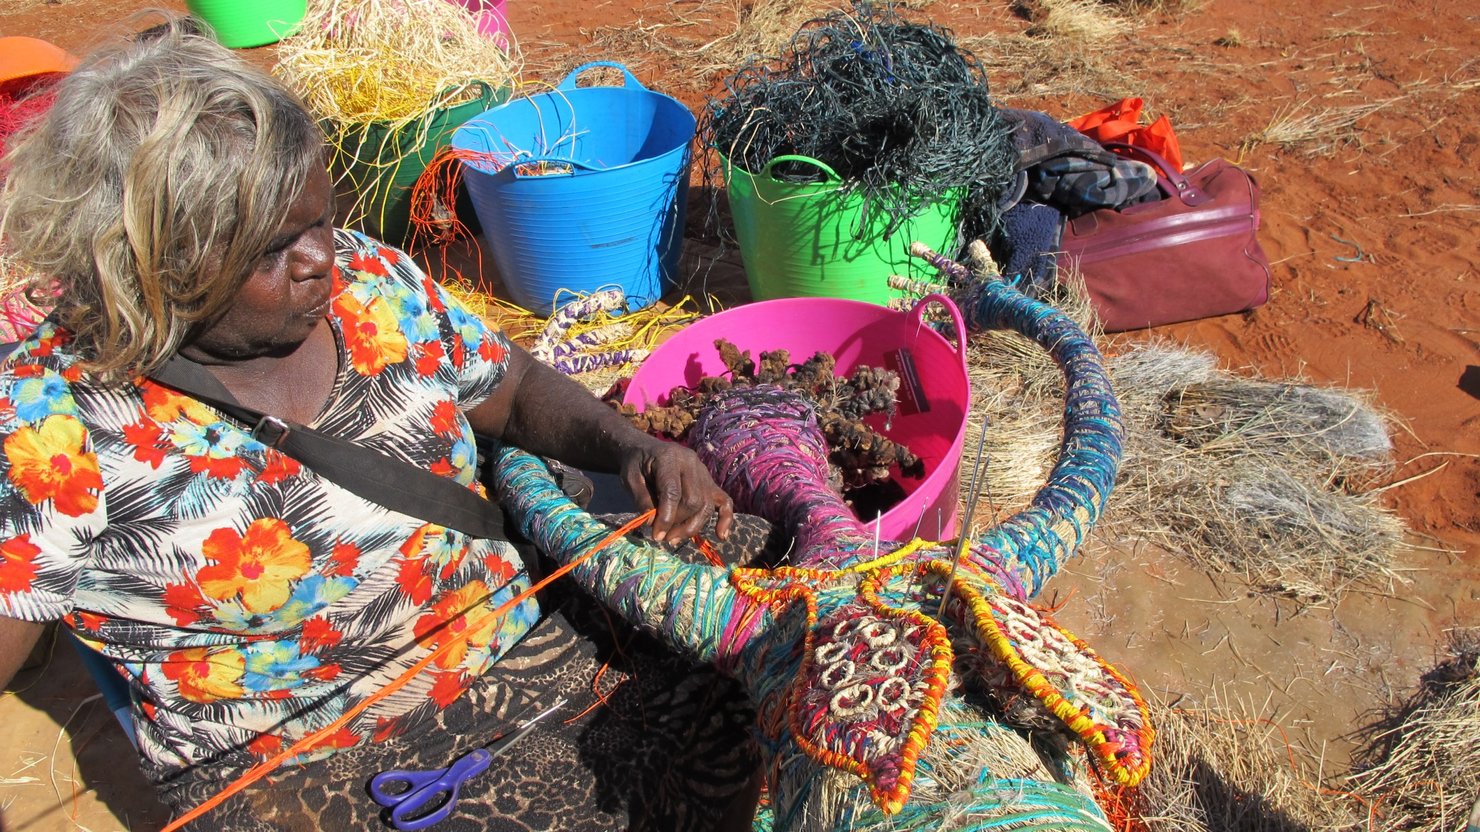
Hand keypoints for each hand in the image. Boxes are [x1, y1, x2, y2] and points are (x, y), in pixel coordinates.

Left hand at [618, 438, 733, 543]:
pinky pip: (724, 501)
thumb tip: (653, 523)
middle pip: (694, 500)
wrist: (646, 450)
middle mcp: (692, 463)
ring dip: (692, 527)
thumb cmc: (636, 464)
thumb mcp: (630, 478)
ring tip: (673, 539)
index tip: (656, 535)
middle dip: (678, 523)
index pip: (673, 491)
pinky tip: (721, 535)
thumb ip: (641, 499)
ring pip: (707, 505)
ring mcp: (704, 472)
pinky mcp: (710, 482)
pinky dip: (725, 519)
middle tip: (662, 536)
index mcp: (670, 458)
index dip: (666, 517)